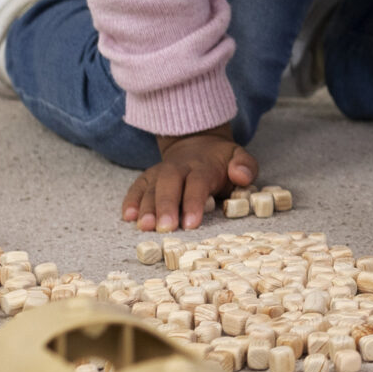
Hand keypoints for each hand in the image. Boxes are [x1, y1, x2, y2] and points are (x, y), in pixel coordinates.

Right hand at [124, 129, 254, 231]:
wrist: (197, 143)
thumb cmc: (220, 161)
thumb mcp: (238, 157)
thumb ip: (244, 166)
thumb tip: (240, 175)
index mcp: (202, 166)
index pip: (197, 183)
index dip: (193, 203)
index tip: (191, 223)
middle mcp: (178, 168)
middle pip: (169, 184)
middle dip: (165, 206)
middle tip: (164, 228)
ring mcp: (160, 172)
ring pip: (150, 187)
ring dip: (146, 207)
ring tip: (144, 226)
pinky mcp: (147, 177)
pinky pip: (137, 187)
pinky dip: (131, 200)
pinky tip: (128, 216)